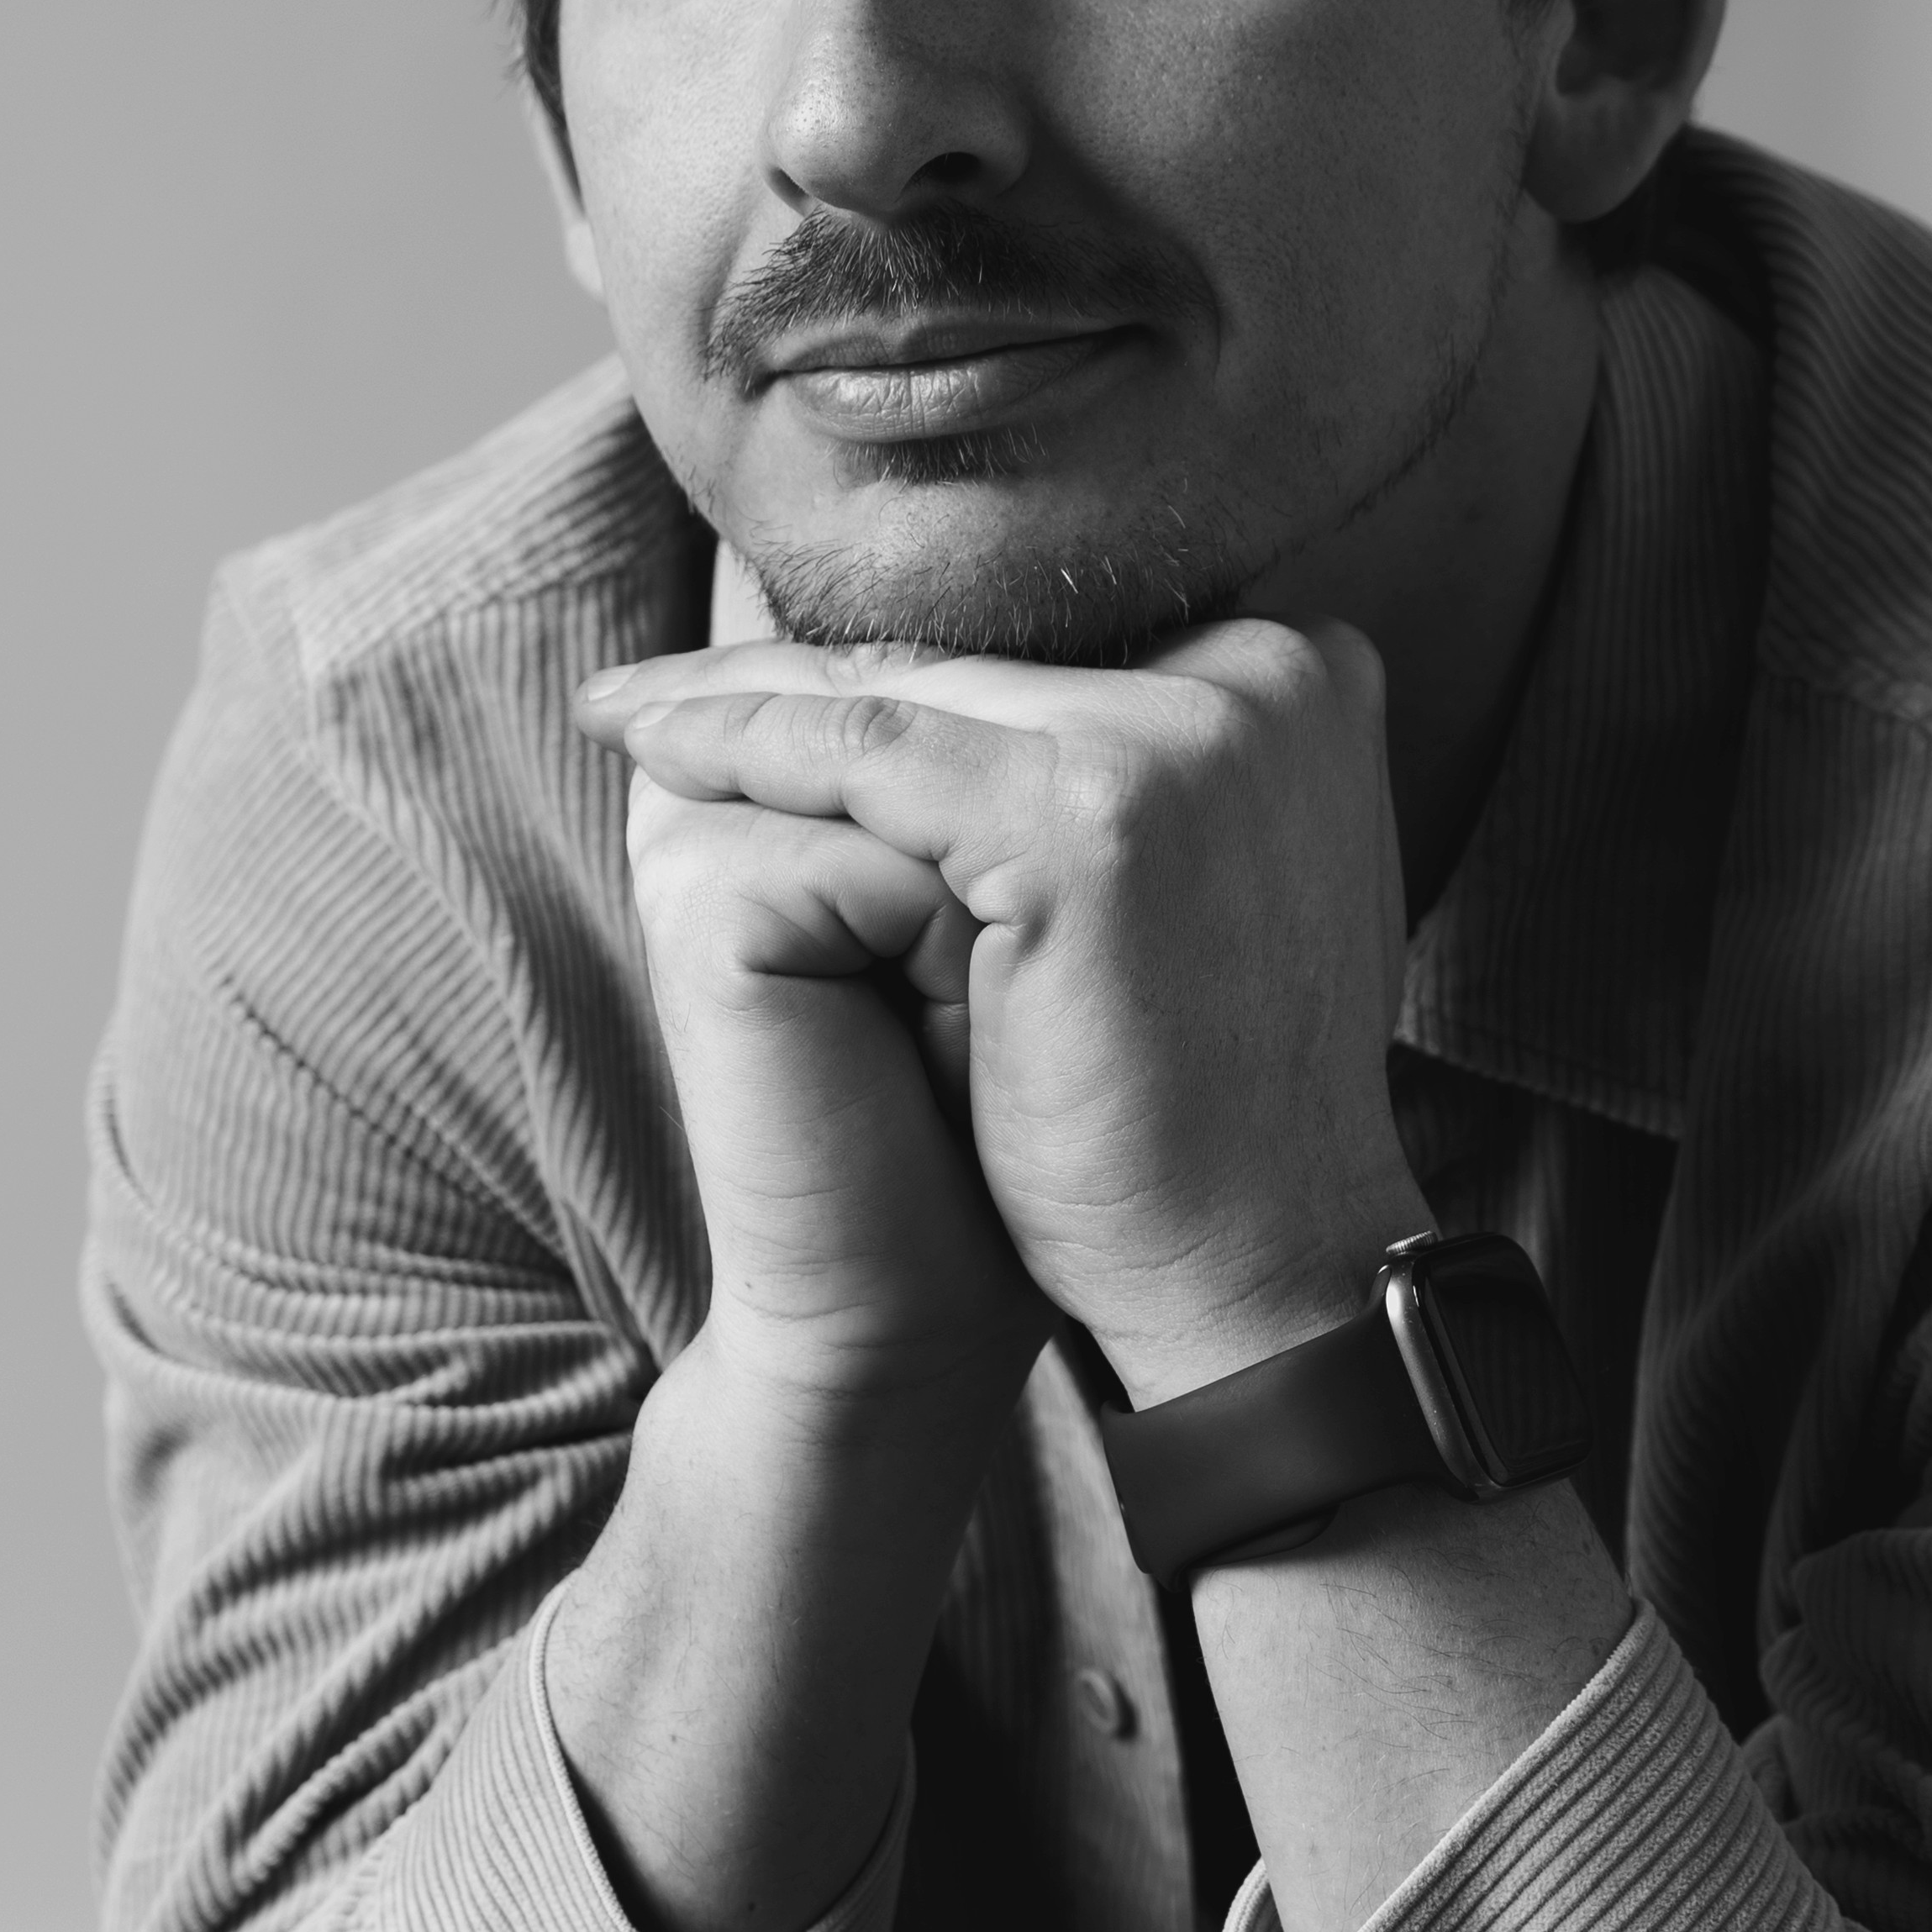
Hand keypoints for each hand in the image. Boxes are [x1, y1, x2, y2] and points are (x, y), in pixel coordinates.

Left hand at [576, 616, 1427, 1409]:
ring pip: (909, 697)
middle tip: (657, 690)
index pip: (1047, 657)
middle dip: (805, 674)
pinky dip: (749, 747)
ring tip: (627, 719)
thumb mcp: (1196, 900)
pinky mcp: (1095, 810)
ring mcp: (1191, 735)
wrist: (1258, 1273)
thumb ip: (1132, 784)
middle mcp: (1272, 675)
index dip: (901, 671)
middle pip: (977, 665)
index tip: (770, 679)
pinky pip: (869, 755)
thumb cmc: (1208, 1116)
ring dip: (741, 702)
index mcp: (1304, 682)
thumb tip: (997, 706)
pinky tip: (657, 751)